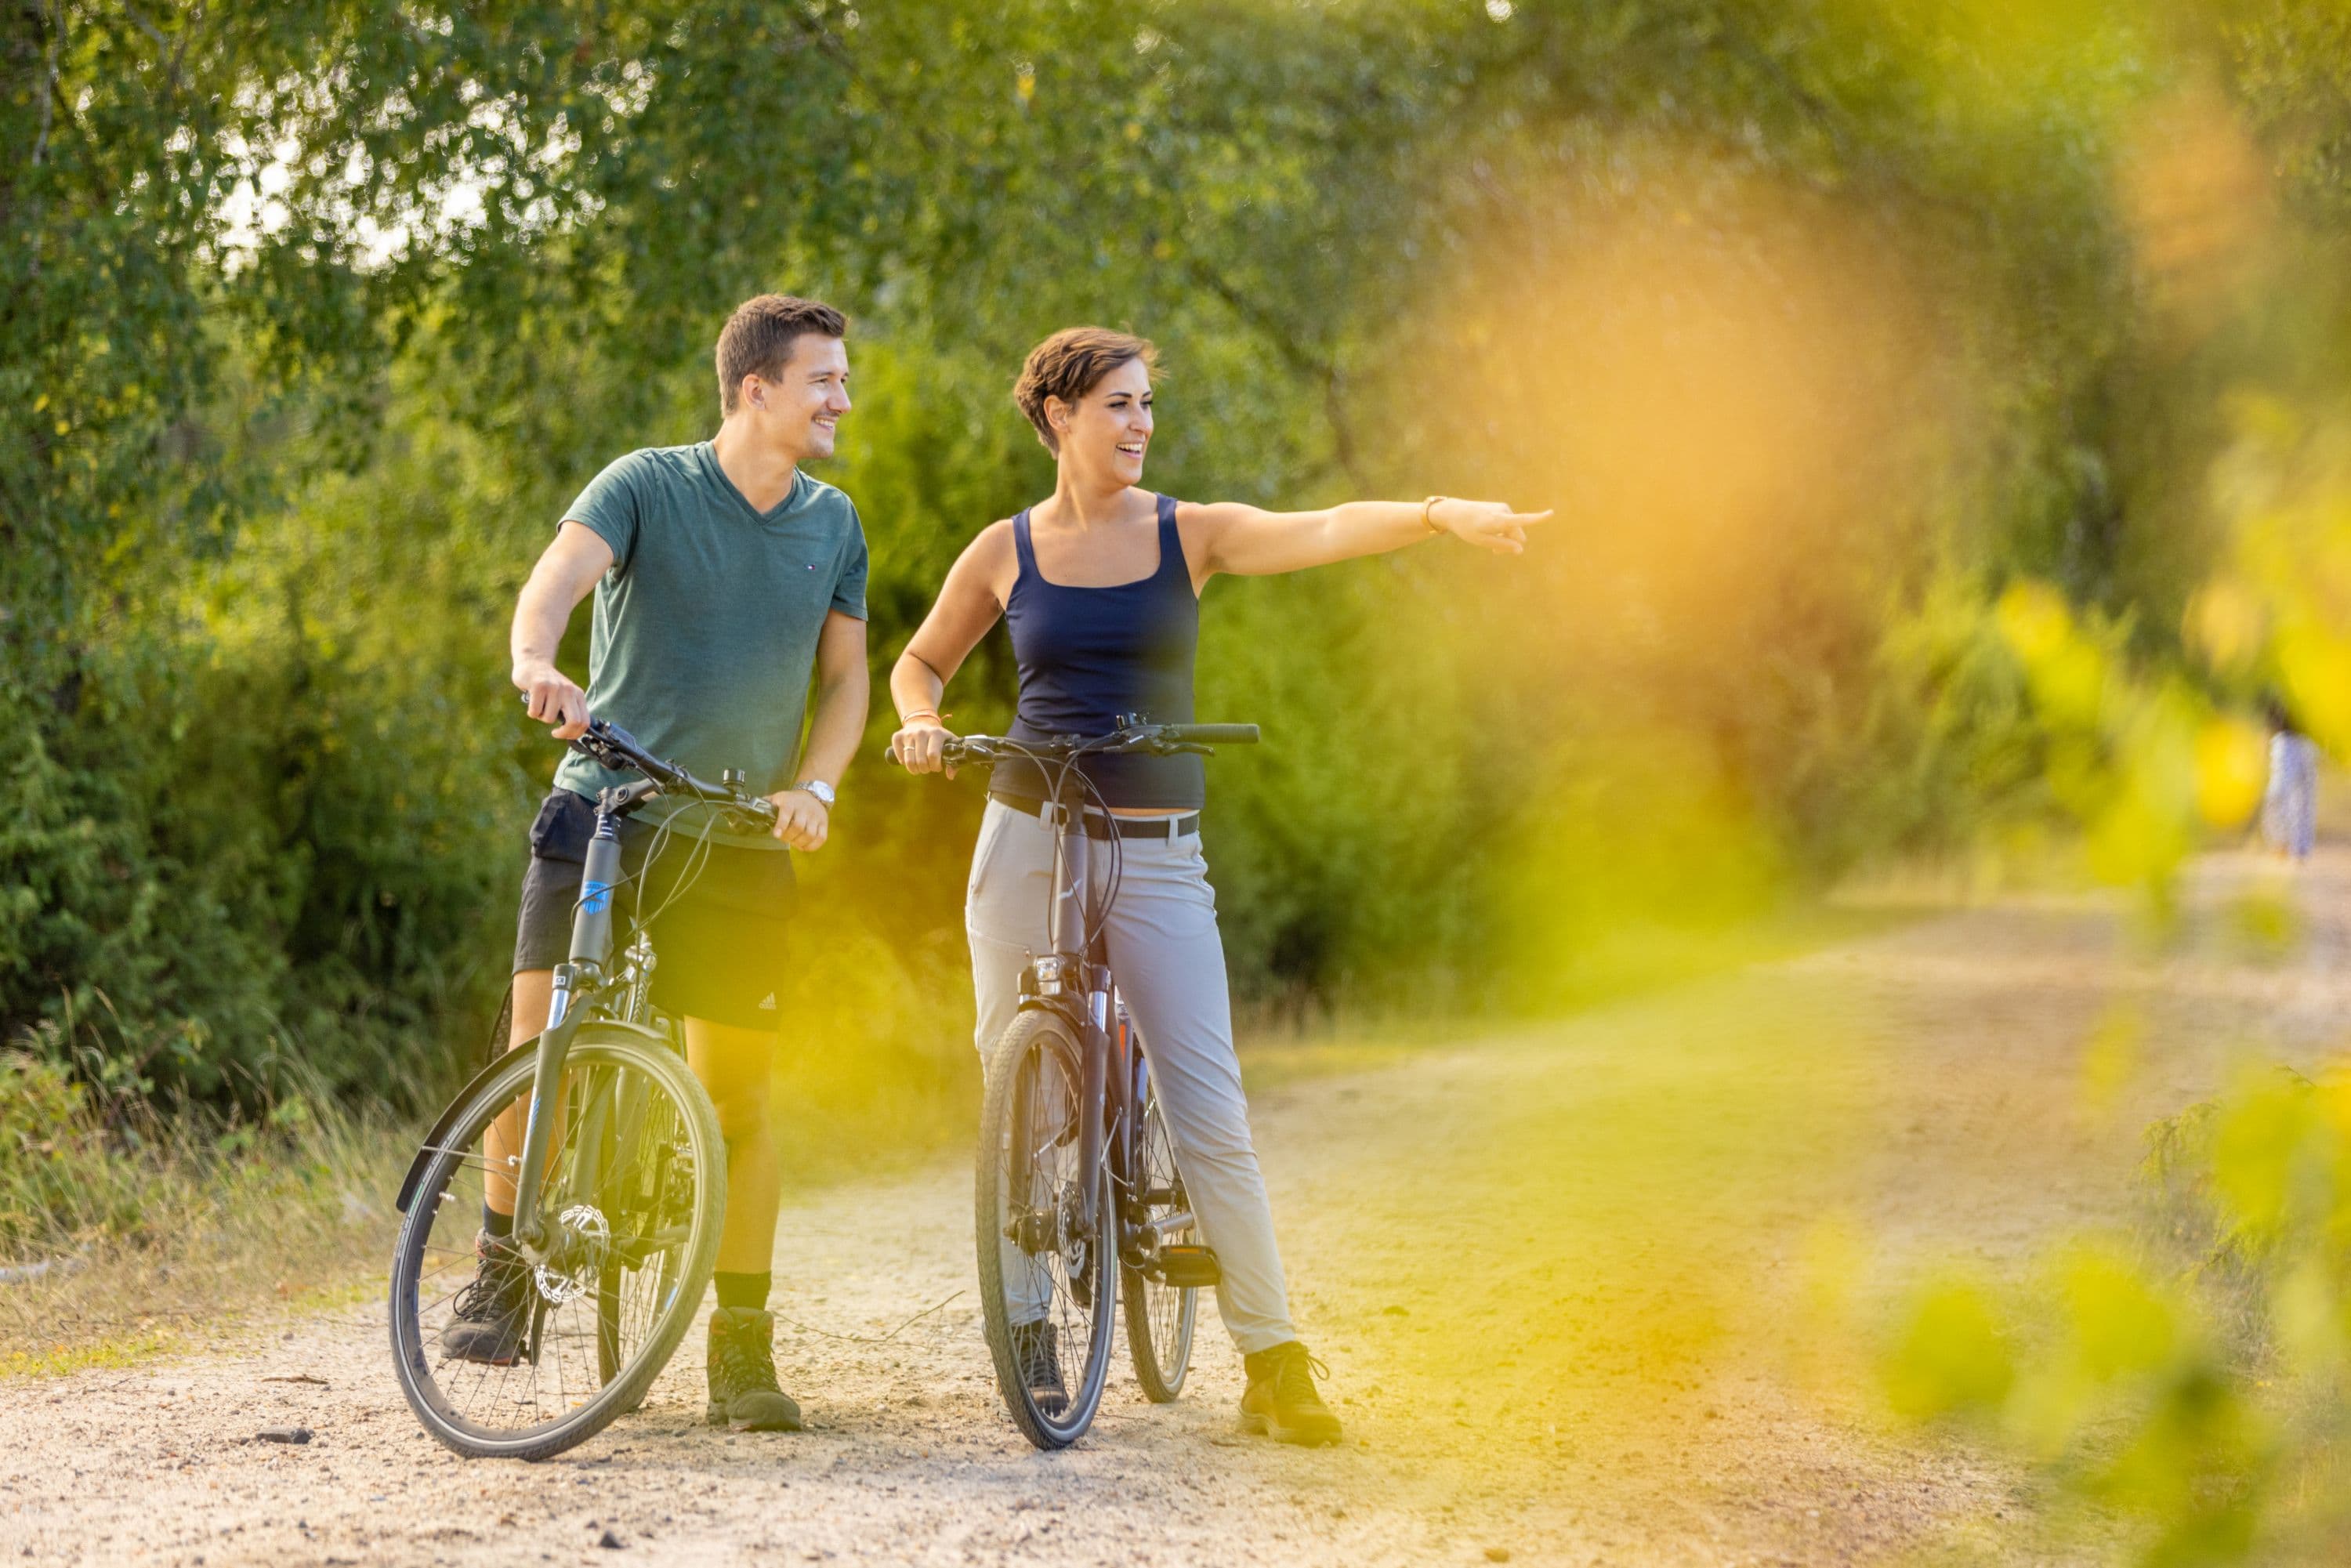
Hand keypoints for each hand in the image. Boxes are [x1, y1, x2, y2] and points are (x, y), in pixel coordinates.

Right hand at [516, 662, 589, 739]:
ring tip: (540, 706)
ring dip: (541, 717)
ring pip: (549, 718)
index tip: (565, 735)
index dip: (575, 734)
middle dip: (564, 733)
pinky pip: (535, 712)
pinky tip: (532, 702)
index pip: (585, 721)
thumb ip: (570, 711)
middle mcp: (569, 690)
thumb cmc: (548, 687)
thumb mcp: (564, 696)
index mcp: (578, 694)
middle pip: (574, 722)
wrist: (533, 664)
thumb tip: (573, 733)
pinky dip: (532, 712)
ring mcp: (554, 687)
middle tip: (555, 733)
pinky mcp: (539, 686)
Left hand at [769, 788, 829, 851]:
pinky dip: (813, 846)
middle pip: (798, 827)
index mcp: (790, 802)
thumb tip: (754, 808)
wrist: (813, 794)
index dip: (781, 825)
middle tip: (784, 839)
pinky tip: (805, 846)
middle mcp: (804, 809)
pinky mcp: (824, 823)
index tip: (776, 834)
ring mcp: (816, 816)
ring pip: (810, 834)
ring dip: (800, 843)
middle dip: (789, 837)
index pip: (786, 813)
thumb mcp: (779, 797)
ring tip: (794, 843)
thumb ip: (767, 803)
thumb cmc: (792, 800)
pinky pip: (821, 838)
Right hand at [888, 717, 957, 778]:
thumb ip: (954, 762)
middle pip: (921, 761)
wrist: (922, 721)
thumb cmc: (938, 738)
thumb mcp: (949, 745)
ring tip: (919, 767)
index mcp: (936, 733)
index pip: (933, 755)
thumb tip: (950, 776)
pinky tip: (910, 758)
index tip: (936, 767)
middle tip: (927, 767)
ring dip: (914, 769)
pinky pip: (899, 757)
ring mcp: (908, 734)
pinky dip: (903, 762)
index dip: (935, 766)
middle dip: (925, 769)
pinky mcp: (897, 736)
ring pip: (909, 761)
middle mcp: (921, 732)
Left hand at [1432, 498, 1551, 555]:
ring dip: (1505, 538)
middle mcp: (1504, 512)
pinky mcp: (1501, 508)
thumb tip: (1520, 549)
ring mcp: (1504, 508)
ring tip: (1490, 543)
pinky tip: (1490, 532)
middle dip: (1511, 544)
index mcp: (1499, 520)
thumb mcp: (1483, 541)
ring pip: (1513, 529)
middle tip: (1495, 552)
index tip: (1551, 513)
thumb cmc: (1467, 528)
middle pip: (1518, 534)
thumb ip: (1502, 545)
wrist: (1455, 512)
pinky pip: (1508, 523)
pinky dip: (1502, 531)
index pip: (1522, 520)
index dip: (1538, 518)